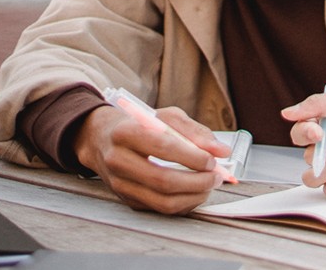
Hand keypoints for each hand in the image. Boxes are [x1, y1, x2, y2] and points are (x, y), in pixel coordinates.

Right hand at [73, 104, 232, 214]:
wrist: (102, 139)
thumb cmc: (140, 125)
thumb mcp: (166, 117)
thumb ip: (195, 131)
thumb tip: (222, 151)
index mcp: (126, 132)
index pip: (162, 147)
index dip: (191, 157)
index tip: (212, 160)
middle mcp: (118, 160)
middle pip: (162, 180)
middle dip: (197, 182)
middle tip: (216, 177)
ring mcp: (120, 184)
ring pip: (162, 201)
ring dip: (193, 197)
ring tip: (209, 185)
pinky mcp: (126, 200)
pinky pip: (159, 209)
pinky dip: (184, 203)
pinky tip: (195, 192)